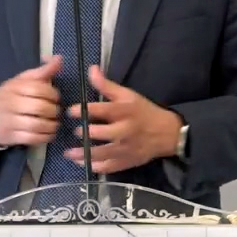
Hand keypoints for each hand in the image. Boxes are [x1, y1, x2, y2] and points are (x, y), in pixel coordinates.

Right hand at [0, 55, 61, 147]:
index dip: (52, 94)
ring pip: (36, 125)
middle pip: (38, 107)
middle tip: (57, 111)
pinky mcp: (10, 136)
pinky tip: (50, 133)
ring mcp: (10, 121)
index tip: (56, 97)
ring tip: (55, 123)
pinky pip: (31, 138)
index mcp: (15, 87)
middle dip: (53, 110)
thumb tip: (59, 58)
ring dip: (51, 125)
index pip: (37, 89)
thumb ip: (42, 71)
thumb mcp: (23, 80)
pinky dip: (45, 137)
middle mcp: (11, 103)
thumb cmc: (10, 95)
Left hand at [65, 66, 181, 173]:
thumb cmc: (144, 111)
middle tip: (75, 131)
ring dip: (84, 154)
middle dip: (86, 133)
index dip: (84, 110)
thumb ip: (107, 84)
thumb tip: (91, 69)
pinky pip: (109, 167)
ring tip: (69, 153)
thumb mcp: (127, 95)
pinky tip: (83, 163)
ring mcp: (126, 148)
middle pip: (102, 133)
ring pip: (103, 153)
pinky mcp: (128, 162)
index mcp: (124, 111)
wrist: (167, 133)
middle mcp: (125, 130)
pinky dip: (95, 167)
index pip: (102, 110)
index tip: (70, 111)